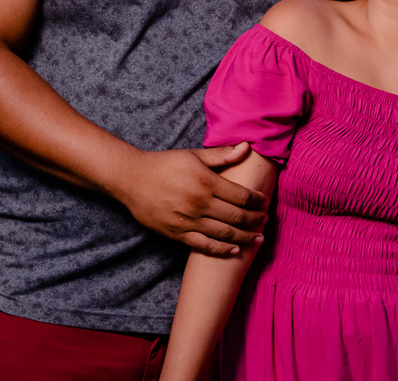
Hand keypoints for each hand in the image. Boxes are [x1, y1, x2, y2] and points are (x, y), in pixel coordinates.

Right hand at [113, 142, 268, 255]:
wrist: (131, 179)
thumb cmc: (164, 164)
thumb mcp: (194, 155)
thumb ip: (222, 155)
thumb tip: (247, 146)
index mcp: (207, 182)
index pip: (241, 195)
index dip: (257, 201)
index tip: (265, 202)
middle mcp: (199, 203)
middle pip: (237, 217)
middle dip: (255, 220)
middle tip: (265, 221)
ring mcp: (188, 221)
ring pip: (224, 234)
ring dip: (245, 238)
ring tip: (258, 239)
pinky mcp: (176, 234)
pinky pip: (203, 246)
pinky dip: (221, 250)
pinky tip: (234, 251)